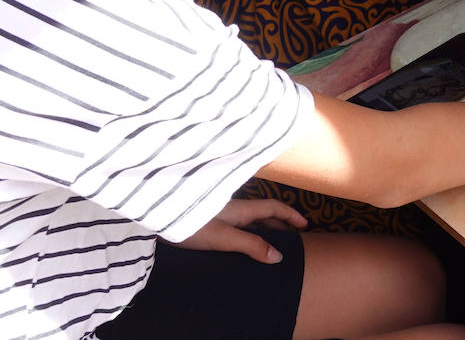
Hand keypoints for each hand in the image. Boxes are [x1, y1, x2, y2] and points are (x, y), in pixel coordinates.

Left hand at [175, 198, 307, 263]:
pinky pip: (237, 224)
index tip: (305, 224)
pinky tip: (243, 243)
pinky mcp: (209, 221)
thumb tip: (278, 256)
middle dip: (279, 223)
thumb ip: (251, 246)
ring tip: (271, 242)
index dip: (290, 214)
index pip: (273, 207)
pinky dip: (248, 231)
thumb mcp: (224, 238)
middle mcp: (233, 208)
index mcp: (241, 208)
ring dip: (264, 227)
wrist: (159, 218)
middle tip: (291, 236)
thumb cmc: (191, 225)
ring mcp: (220, 213)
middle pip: (262, 212)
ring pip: (249, 218)